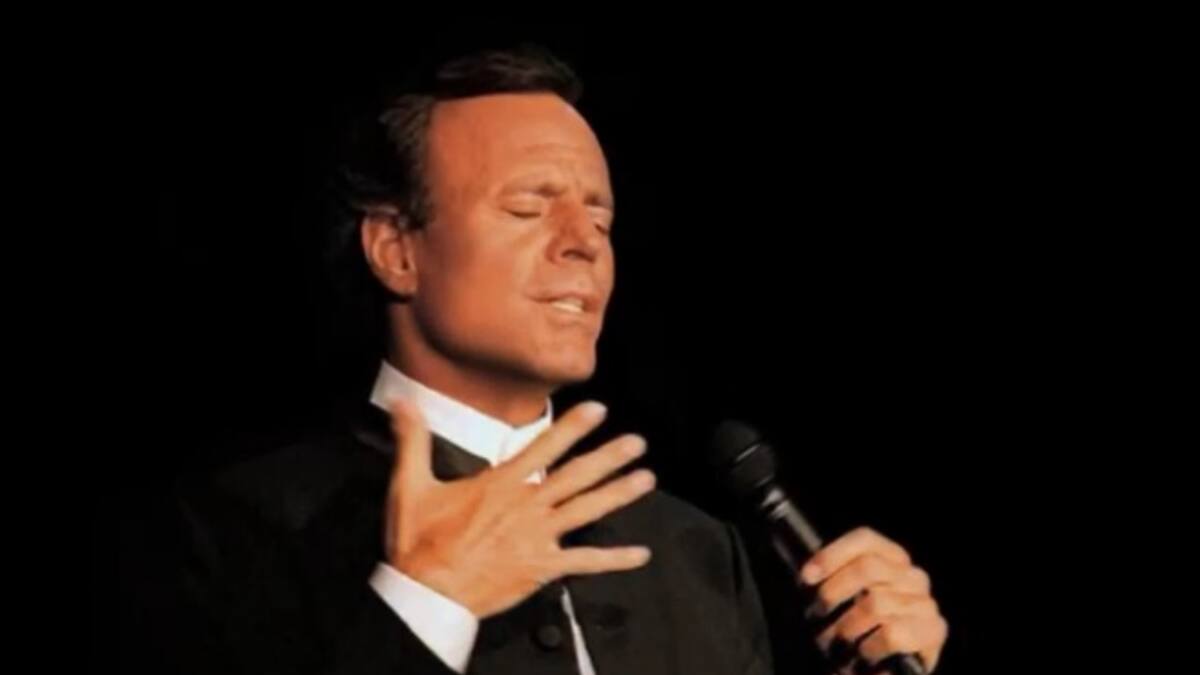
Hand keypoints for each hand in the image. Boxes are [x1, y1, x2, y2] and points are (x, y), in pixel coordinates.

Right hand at [384, 399, 655, 618]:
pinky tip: (639, 554)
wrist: (426, 593)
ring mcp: (539, 536)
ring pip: (588, 510)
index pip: (544, 446)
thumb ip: (413, 440)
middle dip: (610, 455)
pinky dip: (614, 559)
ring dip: (619, 493)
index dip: (573, 426)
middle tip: (637, 442)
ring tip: (647, 479)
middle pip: (577, 475)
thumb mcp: (411, 485)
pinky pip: (586, 562)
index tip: (599, 409)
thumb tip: (402, 402)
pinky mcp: (543, 567)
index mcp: (501, 484)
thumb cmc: (420, 542)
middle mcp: (527, 505)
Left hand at [801, 527, 947, 672]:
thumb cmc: (859, 633)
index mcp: (892, 559)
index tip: (807, 577)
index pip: (865, 539)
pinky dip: (869, 647)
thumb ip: (833, 580)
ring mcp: (926, 604)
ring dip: (846, 627)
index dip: (832, 554)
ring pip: (875, 603)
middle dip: (833, 593)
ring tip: (836, 642)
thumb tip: (809, 573)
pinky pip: (892, 632)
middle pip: (867, 568)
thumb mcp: (843, 600)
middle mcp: (913, 576)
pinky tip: (863, 654)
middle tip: (816, 616)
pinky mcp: (934, 632)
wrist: (884, 672)